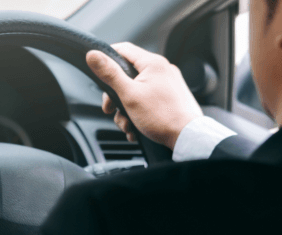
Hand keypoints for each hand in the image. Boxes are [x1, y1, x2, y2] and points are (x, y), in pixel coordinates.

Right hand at [86, 42, 202, 149]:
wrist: (188, 138)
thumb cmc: (162, 117)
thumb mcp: (129, 95)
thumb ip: (110, 74)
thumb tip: (93, 55)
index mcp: (153, 63)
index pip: (123, 49)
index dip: (106, 59)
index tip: (97, 73)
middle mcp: (163, 70)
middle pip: (128, 75)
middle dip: (115, 96)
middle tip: (110, 109)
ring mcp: (168, 84)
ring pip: (136, 91)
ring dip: (126, 110)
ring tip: (127, 125)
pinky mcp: (171, 98)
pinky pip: (148, 100)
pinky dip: (138, 114)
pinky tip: (136, 128)